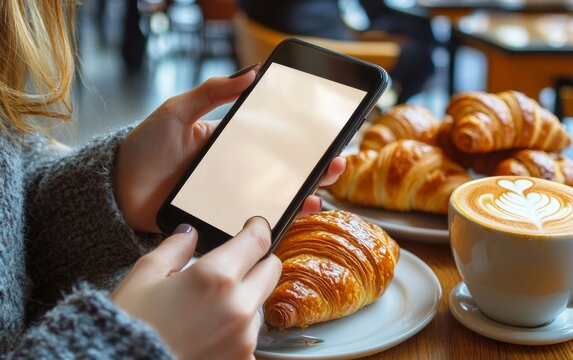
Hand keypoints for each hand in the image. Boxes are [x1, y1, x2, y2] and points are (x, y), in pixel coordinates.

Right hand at [112, 218, 279, 358]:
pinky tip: (208, 332)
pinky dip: (236, 330)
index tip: (255, 226)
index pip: (258, 241)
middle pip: (270, 270)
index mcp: (216, 276)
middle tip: (236, 264)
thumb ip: (174, 249)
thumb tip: (190, 233)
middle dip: (257, 262)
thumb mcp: (143, 278)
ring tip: (209, 308)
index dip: (258, 228)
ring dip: (244, 299)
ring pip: (259, 304)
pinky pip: (250, 336)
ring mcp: (244, 337)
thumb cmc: (128, 327)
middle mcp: (238, 306)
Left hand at [115, 68, 346, 232]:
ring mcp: (229, 197)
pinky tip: (298, 212)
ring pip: (275, 194)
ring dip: (304, 192)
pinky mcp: (220, 220)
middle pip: (282, 168)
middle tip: (336, 160)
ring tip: (324, 187)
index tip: (323, 133)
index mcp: (227, 143)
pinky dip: (279, 218)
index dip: (298, 138)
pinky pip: (255, 220)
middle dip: (312, 166)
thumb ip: (211, 92)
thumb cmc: (142, 149)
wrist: (115, 193)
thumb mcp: (177, 112)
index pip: (270, 139)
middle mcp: (234, 170)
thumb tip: (249, 72)